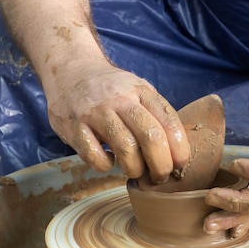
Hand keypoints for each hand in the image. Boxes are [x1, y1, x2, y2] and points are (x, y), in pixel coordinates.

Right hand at [44, 59, 189, 183]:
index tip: (179, 165)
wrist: (69, 70)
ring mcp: (96, 112)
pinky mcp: (73, 126)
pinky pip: (94, 155)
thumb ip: (155, 115)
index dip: (179, 150)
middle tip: (159, 177)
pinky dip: (104, 165)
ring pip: (125, 147)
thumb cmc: (111, 90)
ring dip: (135, 168)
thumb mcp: (137, 91)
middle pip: (151, 137)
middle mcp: (120, 99)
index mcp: (142, 91)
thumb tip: (175, 155)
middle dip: (161, 165)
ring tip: (134, 172)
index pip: (169, 122)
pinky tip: (107, 160)